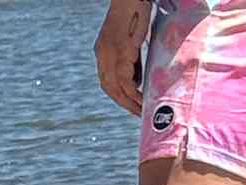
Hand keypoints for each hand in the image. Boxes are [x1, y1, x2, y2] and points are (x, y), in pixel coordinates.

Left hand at [95, 1, 149, 116]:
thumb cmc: (136, 10)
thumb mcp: (131, 39)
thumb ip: (131, 60)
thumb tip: (137, 81)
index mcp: (102, 50)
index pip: (106, 80)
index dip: (117, 95)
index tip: (130, 105)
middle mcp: (103, 53)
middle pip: (108, 87)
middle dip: (123, 103)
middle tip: (137, 113)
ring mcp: (111, 52)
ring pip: (115, 87)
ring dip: (128, 102)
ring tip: (142, 110)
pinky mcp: (123, 51)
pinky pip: (125, 80)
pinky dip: (133, 93)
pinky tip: (142, 99)